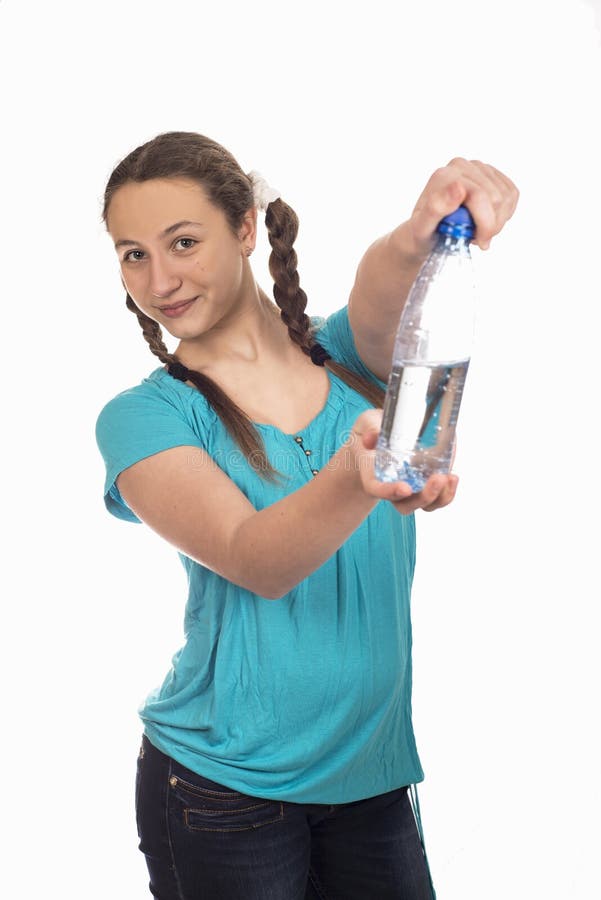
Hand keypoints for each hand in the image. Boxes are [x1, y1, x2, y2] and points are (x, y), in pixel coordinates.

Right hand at [350, 410, 458, 514]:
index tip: (405, 489)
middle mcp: (392, 487)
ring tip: (450, 478)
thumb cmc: (372, 430)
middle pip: (405, 505)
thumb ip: (369, 429)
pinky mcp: (425, 483)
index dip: (391, 491)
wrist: (381, 433)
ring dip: (440, 497)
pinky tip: (453, 477)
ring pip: (425, 505)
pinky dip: (447, 491)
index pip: (378, 489)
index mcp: (373, 475)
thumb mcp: (367, 423)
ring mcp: (410, 488)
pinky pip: (437, 497)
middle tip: (437, 478)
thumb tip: (371, 439)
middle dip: (424, 496)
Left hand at [400, 157, 518, 256]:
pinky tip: (488, 220)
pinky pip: (512, 194)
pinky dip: (505, 214)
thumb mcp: (422, 228)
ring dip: (498, 222)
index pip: (480, 196)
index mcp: (445, 175)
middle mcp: (462, 166)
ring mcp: (478, 168)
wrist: (426, 232)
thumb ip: (435, 208)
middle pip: (497, 198)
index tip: (479, 242)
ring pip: (507, 197)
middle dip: (491, 226)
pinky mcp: (492, 174)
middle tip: (477, 238)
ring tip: (479, 231)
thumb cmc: (423, 232)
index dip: (485, 224)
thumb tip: (459, 188)